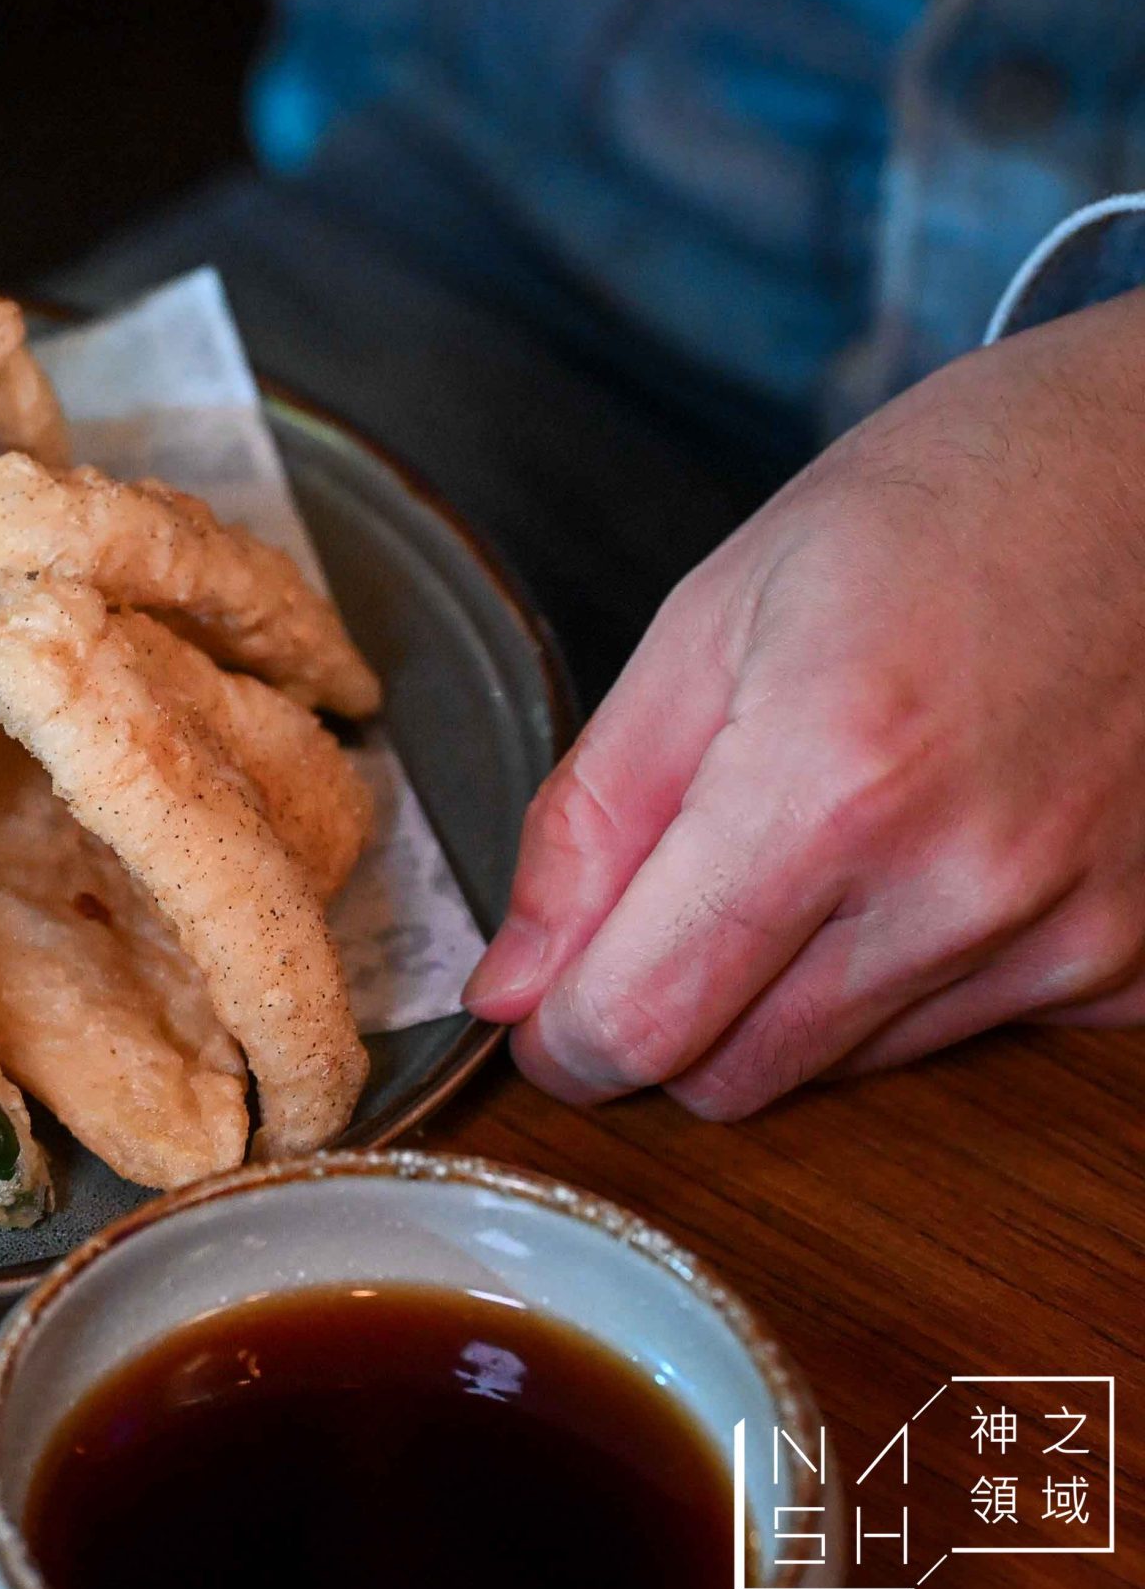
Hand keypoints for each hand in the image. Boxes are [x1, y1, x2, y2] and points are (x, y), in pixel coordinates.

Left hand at [462, 287, 1144, 1116]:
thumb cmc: (937, 512)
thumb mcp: (708, 623)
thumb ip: (591, 822)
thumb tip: (507, 988)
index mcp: (828, 782)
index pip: (640, 1022)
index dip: (560, 1037)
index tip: (542, 1007)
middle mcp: (961, 884)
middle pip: (730, 1077)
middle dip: (663, 1015)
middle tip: (671, 896)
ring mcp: (1068, 935)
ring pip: (837, 1069)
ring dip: (783, 994)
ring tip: (820, 834)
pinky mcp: (1137, 964)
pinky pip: (957, 1034)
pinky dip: (905, 977)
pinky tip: (931, 849)